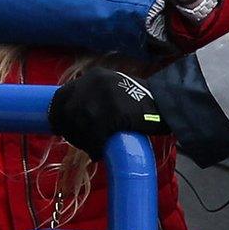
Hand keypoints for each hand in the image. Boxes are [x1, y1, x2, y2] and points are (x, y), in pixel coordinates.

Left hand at [47, 69, 164, 156]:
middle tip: (83, 142)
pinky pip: (94, 137)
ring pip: (78, 126)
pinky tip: (100, 152)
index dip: (59, 115)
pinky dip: (94, 148)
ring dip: (83, 142)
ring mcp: (101, 98)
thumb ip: (93, 97)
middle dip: (71, 131)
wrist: (169, 103)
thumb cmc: (142, 102)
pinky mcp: (111, 114)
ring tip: (94, 148)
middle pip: (67, 113)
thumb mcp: (114, 89)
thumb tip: (70, 118)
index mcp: (93, 77)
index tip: (61, 128)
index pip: (62, 96)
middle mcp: (93, 83)